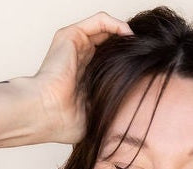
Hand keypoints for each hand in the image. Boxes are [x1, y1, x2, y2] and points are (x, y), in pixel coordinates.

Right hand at [27, 11, 134, 145]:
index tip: (144, 70)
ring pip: (105, 30)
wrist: (46, 113)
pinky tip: (129, 36)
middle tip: (145, 54)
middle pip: (108, 44)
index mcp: (83, 77)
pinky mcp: (72, 35)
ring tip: (139, 45)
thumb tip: (132, 116)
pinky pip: (100, 21)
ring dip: (124, 34)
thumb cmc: (63, 122)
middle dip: (127, 48)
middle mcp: (79, 58)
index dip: (126, 63)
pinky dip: (117, 25)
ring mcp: (75, 46)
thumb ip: (110, 109)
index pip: (108, 63)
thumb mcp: (95, 117)